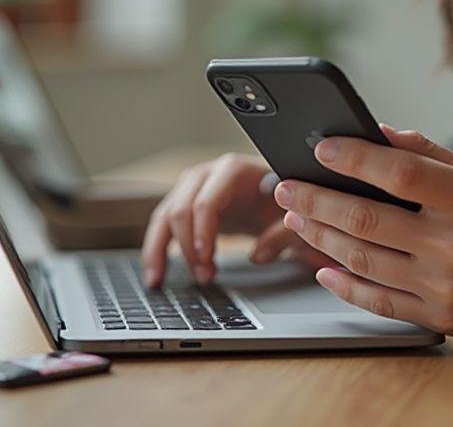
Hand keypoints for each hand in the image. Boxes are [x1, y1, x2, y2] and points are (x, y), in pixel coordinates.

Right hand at [142, 153, 335, 287]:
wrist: (282, 195)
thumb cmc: (290, 203)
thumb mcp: (297, 219)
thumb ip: (284, 234)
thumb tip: (258, 256)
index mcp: (234, 171)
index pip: (206, 202)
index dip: (202, 233)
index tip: (207, 261)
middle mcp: (207, 174)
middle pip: (181, 209)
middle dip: (189, 247)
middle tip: (206, 277)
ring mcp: (192, 187)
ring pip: (165, 217)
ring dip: (167, 252)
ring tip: (172, 282)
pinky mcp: (186, 203)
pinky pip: (162, 226)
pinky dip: (155, 251)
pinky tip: (155, 278)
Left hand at [274, 125, 452, 335]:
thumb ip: (427, 153)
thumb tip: (374, 132)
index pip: (398, 173)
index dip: (353, 158)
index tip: (320, 148)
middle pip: (366, 219)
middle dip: (316, 200)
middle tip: (285, 187)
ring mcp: (446, 286)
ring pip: (363, 260)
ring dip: (320, 237)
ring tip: (296, 219)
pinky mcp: (440, 318)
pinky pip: (378, 301)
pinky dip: (343, 285)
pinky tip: (321, 267)